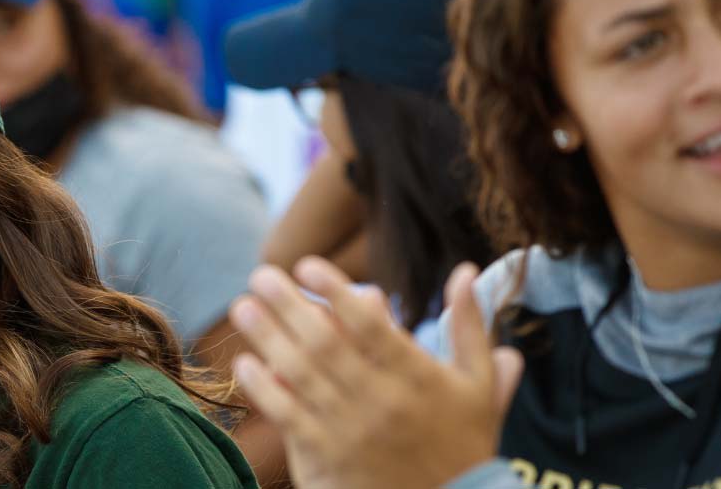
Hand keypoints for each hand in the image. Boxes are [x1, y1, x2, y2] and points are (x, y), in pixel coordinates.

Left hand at [227, 258, 523, 488]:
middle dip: (289, 305)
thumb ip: (469, 326)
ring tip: (243, 308)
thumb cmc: (463, 441)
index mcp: (418, 376)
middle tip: (261, 275)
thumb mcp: (477, 385)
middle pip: (326, 343)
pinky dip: (265, 390)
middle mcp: (383, 400)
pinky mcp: (329, 457)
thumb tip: (464, 269)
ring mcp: (352, 430)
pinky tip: (244, 364)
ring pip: (302, 376)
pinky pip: (290, 418)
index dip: (336, 291)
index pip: (371, 325)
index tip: (306, 264)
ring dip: (268, 338)